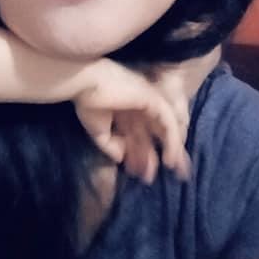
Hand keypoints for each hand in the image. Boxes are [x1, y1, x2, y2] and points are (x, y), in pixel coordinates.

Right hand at [72, 59, 190, 183]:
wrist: (85, 83)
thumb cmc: (88, 101)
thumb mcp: (98, 130)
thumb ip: (110, 144)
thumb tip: (120, 158)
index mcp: (126, 112)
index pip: (139, 136)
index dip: (141, 156)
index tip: (142, 176)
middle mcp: (140, 108)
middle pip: (155, 133)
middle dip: (161, 153)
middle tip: (168, 175)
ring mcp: (149, 102)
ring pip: (166, 129)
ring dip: (172, 150)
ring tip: (173, 169)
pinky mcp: (154, 99)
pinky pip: (169, 123)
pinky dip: (172, 141)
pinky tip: (170, 159)